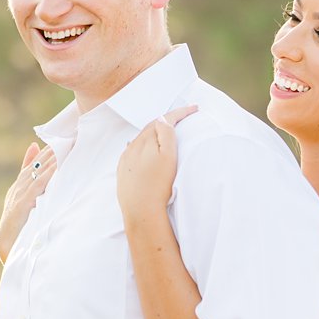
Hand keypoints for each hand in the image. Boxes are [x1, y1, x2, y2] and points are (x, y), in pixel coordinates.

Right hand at [0, 142, 57, 262]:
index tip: (61, 139)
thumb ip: (33, 190)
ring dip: (52, 159)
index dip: (47, 152)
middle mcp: (18, 189)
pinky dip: (47, 176)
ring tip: (66, 146)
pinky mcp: (22, 205)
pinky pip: (37, 187)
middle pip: (36, 165)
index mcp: (20, 188)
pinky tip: (57, 168)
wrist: (8, 249)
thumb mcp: (27, 207)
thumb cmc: (20, 229)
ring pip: (38, 173)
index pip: (34, 165)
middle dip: (51, 151)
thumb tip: (41, 176)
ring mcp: (19, 196)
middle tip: (68, 136)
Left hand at [118, 106, 197, 225]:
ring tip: (166, 131)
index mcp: (147, 140)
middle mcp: (134, 146)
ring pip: (141, 138)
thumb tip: (162, 118)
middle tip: (183, 116)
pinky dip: (143, 144)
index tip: (194, 108)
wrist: (141, 210)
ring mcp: (126, 158)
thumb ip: (165, 135)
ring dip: (154, 132)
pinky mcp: (123, 170)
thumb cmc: (159, 185)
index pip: (163, 120)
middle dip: (166, 120)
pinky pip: (133, 150)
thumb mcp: (168, 158)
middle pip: (151, 126)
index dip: (179, 113)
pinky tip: (146, 149)